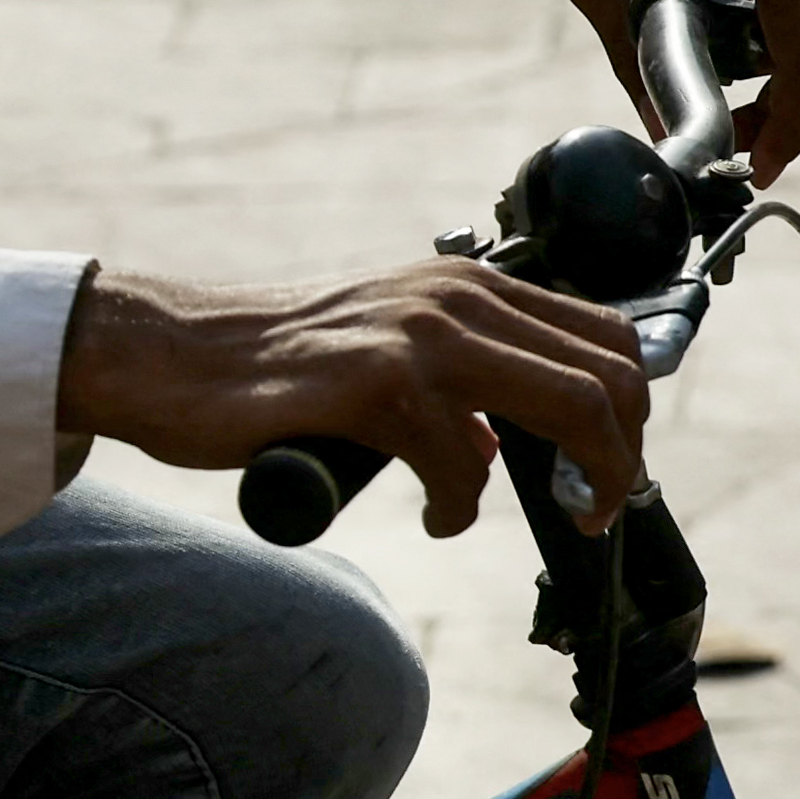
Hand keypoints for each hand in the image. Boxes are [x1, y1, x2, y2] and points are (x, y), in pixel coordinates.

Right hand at [60, 261, 649, 535]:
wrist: (169, 356)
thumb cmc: (273, 364)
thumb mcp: (387, 344)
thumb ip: (460, 374)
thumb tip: (515, 441)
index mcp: (465, 284)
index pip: (608, 336)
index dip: (630, 413)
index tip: (604, 469)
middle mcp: (454, 297)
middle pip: (611, 376)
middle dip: (620, 457)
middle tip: (590, 506)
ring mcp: (417, 336)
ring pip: (571, 411)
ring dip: (577, 484)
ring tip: (544, 514)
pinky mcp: (375, 385)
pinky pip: (467, 468)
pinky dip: (458, 508)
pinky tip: (428, 513)